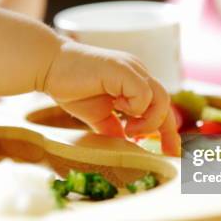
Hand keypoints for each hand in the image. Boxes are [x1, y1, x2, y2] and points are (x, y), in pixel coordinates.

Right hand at [42, 40, 180, 156]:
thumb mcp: (98, 115)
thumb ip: (113, 129)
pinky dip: (136, 107)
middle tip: (158, 149)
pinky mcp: (122, 69)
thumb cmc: (71, 87)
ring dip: (148, 120)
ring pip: (161, 98)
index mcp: (135, 82)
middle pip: (167, 104)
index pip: (161, 107)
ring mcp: (132, 69)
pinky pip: (143, 92)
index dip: (169, 132)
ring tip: (129, 127)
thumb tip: (125, 147)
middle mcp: (138, 73)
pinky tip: (118, 109)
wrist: (49, 66)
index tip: (172, 153)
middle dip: (166, 131)